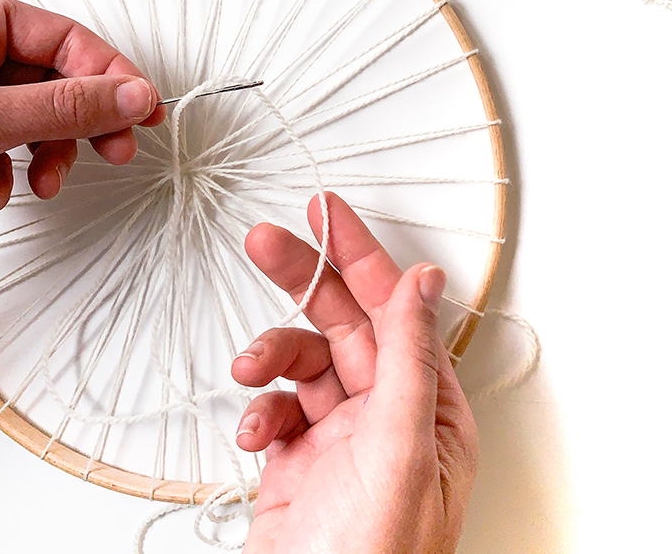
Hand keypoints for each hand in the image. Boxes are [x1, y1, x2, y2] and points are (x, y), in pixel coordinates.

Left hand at [0, 0, 164, 224]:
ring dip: (37, 163)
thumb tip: (128, 96)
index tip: (143, 108)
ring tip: (39, 184)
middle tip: (114, 148)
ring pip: (28, 125)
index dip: (110, 75)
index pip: (64, 38)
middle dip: (76, 128)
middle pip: (53, 83)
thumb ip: (60, 108)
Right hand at [231, 193, 477, 553]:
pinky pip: (274, 410)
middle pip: (342, 325)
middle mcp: (385, 419)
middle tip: (266, 240)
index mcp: (427, 412)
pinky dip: (257, 409)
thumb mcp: (398, 450)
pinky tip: (253, 430)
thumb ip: (408, 358)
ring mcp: (338, 441)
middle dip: (304, 281)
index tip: (328, 212)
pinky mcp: (295, 464)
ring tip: (250, 368)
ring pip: (302, 366)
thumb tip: (422, 281)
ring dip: (270, 359)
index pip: (394, 311)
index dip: (361, 255)